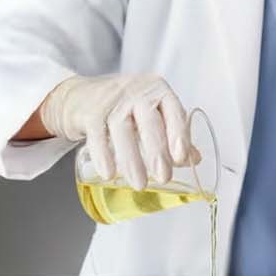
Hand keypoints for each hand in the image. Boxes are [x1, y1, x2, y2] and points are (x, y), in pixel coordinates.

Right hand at [38, 74, 191, 189]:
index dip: (179, 133)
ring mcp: (112, 100)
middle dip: (157, 150)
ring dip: (132, 159)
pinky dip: (102, 155)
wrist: (81, 96)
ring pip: (122, 129)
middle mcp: (136, 91)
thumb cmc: (123, 107)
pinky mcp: (90, 111)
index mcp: (158, 91)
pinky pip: (97, 134)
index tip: (181, 157)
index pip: (174, 110)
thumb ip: (173, 135)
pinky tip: (108, 173)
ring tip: (139, 184)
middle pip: (149, 121)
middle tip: (164, 177)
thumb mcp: (151, 115)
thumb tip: (194, 160)